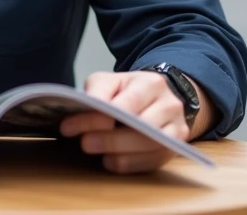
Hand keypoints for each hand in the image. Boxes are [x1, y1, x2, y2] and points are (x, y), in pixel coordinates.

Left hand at [59, 71, 189, 173]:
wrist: (159, 97)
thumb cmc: (128, 90)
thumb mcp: (109, 81)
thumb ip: (98, 90)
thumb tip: (88, 107)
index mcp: (151, 83)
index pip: (125, 104)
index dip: (97, 118)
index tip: (69, 126)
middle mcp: (169, 104)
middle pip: (141, 128)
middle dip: (109, 139)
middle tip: (84, 143)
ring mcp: (177, 128)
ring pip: (149, 146)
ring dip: (119, 154)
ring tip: (97, 154)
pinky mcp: (175, 148)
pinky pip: (154, 161)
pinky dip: (130, 164)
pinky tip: (111, 162)